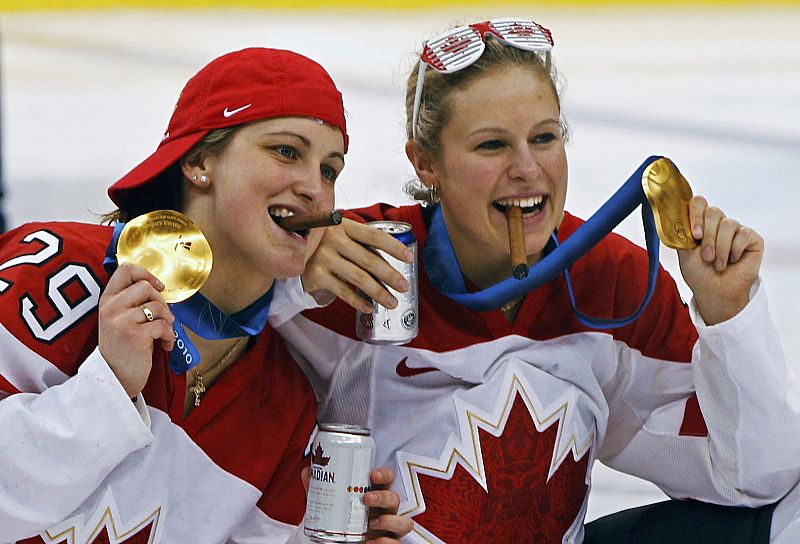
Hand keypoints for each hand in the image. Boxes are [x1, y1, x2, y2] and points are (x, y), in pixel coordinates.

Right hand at [98, 263, 173, 396]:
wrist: (115, 378)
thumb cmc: (123, 348)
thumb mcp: (118, 319)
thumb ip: (130, 301)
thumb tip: (158, 287)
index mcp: (107, 300)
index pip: (125, 270)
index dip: (146, 274)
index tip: (157, 287)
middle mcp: (111, 308)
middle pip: (146, 286)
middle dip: (161, 302)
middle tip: (163, 318)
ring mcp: (122, 321)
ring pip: (157, 306)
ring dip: (167, 321)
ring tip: (163, 334)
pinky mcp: (135, 335)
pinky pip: (163, 326)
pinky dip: (169, 336)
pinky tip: (164, 345)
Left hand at [300, 466, 412, 542]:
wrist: (338, 543)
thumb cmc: (339, 520)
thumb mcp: (328, 503)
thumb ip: (319, 488)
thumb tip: (307, 471)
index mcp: (374, 494)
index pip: (387, 479)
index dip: (384, 474)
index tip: (373, 474)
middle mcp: (384, 511)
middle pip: (395, 498)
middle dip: (382, 496)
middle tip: (366, 498)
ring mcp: (388, 529)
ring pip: (404, 523)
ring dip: (390, 521)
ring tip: (372, 523)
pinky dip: (387, 543)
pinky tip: (373, 542)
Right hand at [301, 219, 412, 312]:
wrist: (290, 251)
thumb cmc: (323, 244)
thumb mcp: (340, 234)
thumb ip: (360, 242)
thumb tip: (395, 257)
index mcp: (344, 225)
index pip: (374, 236)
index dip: (394, 247)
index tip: (409, 258)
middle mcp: (333, 239)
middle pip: (369, 259)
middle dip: (390, 275)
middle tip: (404, 286)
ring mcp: (323, 257)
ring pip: (359, 278)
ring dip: (379, 292)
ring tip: (392, 302)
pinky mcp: (316, 275)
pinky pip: (343, 291)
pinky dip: (358, 301)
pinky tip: (370, 307)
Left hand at [677, 195, 763, 324]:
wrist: (715, 292)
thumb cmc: (699, 272)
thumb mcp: (683, 251)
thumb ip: (680, 231)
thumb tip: (671, 215)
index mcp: (700, 223)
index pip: (698, 203)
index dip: (695, 214)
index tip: (694, 235)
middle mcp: (718, 223)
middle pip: (713, 212)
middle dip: (708, 237)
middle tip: (706, 257)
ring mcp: (736, 229)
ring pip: (728, 224)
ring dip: (720, 248)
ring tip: (717, 264)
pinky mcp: (752, 238)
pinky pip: (743, 234)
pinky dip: (735, 250)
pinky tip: (732, 261)